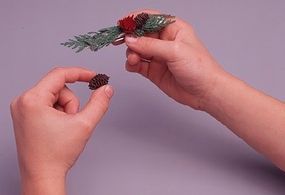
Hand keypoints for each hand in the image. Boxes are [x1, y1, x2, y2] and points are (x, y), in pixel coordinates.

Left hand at [10, 67, 112, 193]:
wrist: (42, 176)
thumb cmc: (55, 155)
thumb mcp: (84, 124)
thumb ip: (99, 103)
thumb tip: (106, 89)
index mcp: (32, 100)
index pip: (59, 74)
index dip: (80, 73)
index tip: (94, 77)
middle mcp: (23, 102)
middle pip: (58, 88)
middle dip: (71, 103)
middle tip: (72, 121)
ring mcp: (22, 109)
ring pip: (55, 97)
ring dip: (65, 110)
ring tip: (63, 128)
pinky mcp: (25, 116)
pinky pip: (48, 105)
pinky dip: (58, 114)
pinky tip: (57, 129)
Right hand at [125, 10, 222, 109]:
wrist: (205, 92)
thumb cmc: (199, 68)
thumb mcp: (175, 51)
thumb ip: (150, 45)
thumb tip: (130, 39)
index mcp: (173, 29)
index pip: (150, 18)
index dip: (135, 20)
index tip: (122, 24)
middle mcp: (164, 41)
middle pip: (140, 34)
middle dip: (130, 38)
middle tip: (122, 43)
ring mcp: (158, 56)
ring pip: (137, 50)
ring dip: (131, 53)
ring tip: (134, 60)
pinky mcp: (154, 70)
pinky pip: (138, 64)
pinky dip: (132, 64)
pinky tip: (133, 66)